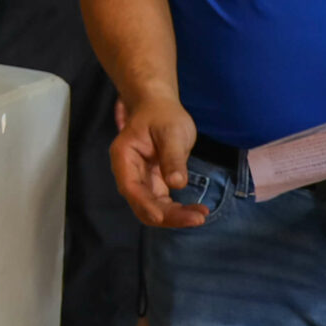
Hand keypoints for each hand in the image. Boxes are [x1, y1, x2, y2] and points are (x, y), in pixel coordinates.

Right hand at [109, 94, 206, 227]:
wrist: (159, 107)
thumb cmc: (162, 115)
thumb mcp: (171, 132)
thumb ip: (173, 157)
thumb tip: (177, 184)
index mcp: (124, 158)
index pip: (132, 188)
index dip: (148, 206)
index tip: (168, 217)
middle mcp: (128, 173)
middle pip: (141, 204)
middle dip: (167, 216)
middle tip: (197, 218)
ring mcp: (140, 180)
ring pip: (152, 208)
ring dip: (174, 216)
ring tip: (201, 216)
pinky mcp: (153, 183)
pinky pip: (162, 203)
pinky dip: (178, 210)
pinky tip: (197, 211)